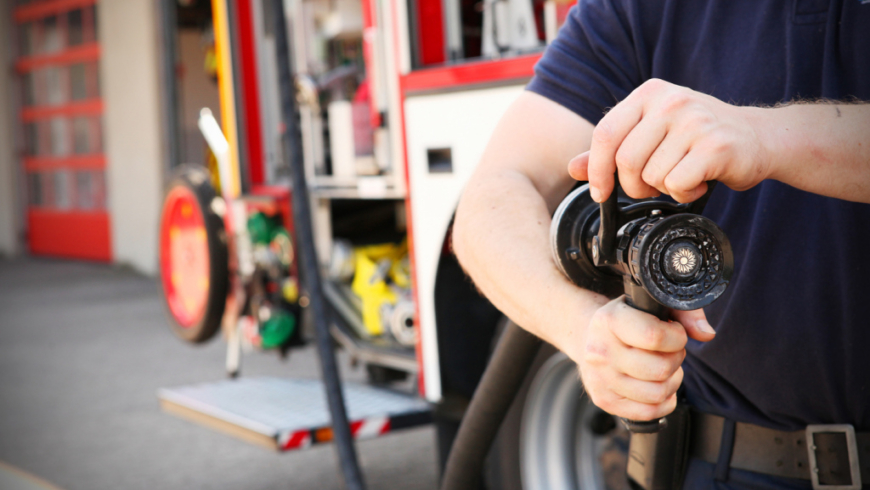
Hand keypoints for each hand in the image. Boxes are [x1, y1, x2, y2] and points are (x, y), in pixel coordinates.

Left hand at [567, 79, 771, 202]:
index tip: (600, 192)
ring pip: (651, 176)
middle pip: (625, 160)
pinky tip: (699, 181)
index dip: (597, 170)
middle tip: (652, 186)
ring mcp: (694, 121)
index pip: (605, 134)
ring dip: (663, 189)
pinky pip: (677, 184)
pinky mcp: (715, 146)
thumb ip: (612, 149)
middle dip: (634, 186)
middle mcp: (670, 101)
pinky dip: (684, 193)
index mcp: (648, 93)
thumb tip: (573, 167)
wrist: (758, 138)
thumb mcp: (651, 134)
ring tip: (682, 176)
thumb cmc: (697, 138)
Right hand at [576, 296, 714, 420]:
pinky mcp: (604, 400)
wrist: (591, 338)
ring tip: (664, 367)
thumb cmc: (628, 321)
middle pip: (660, 369)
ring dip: (671, 381)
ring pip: (657, 393)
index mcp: (609, 320)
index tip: (674, 332)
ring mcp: (600, 378)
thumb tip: (706, 334)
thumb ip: (684, 313)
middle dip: (676, 359)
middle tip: (670, 350)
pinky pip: (649, 412)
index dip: (677, 337)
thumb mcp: (652, 305)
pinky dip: (663, 401)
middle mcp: (600, 351)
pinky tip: (657, 384)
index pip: (653, 337)